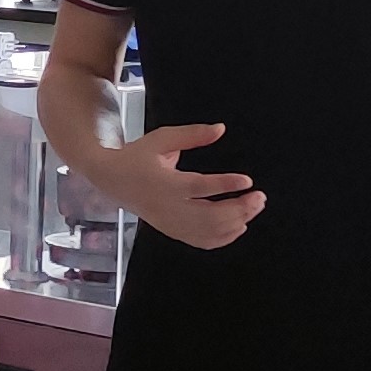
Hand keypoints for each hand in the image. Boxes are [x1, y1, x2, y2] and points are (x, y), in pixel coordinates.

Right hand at [98, 121, 262, 251]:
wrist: (110, 180)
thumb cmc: (137, 156)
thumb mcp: (161, 138)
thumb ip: (192, 134)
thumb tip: (221, 129)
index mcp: (164, 182)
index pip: (198, 187)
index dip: (225, 185)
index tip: (248, 181)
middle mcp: (167, 207)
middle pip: (208, 216)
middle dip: (239, 208)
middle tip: (259, 197)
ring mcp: (170, 223)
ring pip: (208, 232)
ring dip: (236, 222)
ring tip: (254, 207)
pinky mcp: (172, 231)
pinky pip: (201, 241)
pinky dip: (224, 237)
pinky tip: (240, 225)